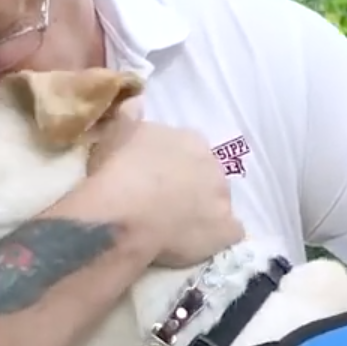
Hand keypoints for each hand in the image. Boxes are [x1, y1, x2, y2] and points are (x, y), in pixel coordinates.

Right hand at [86, 99, 243, 265]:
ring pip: (220, 203)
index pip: (190, 149)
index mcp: (190, 139)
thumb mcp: (115, 134)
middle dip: (194, 188)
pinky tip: (201, 243)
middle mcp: (214, 165)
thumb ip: (129, 117)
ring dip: (206, 212)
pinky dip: (218, 237)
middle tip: (168, 203)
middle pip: (208, 176)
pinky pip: (230, 233)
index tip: (158, 177)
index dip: (175, 165)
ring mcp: (223, 198)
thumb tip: (137, 102)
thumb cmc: (116, 170)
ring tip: (181, 227)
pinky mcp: (226, 230)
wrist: (124, 213)